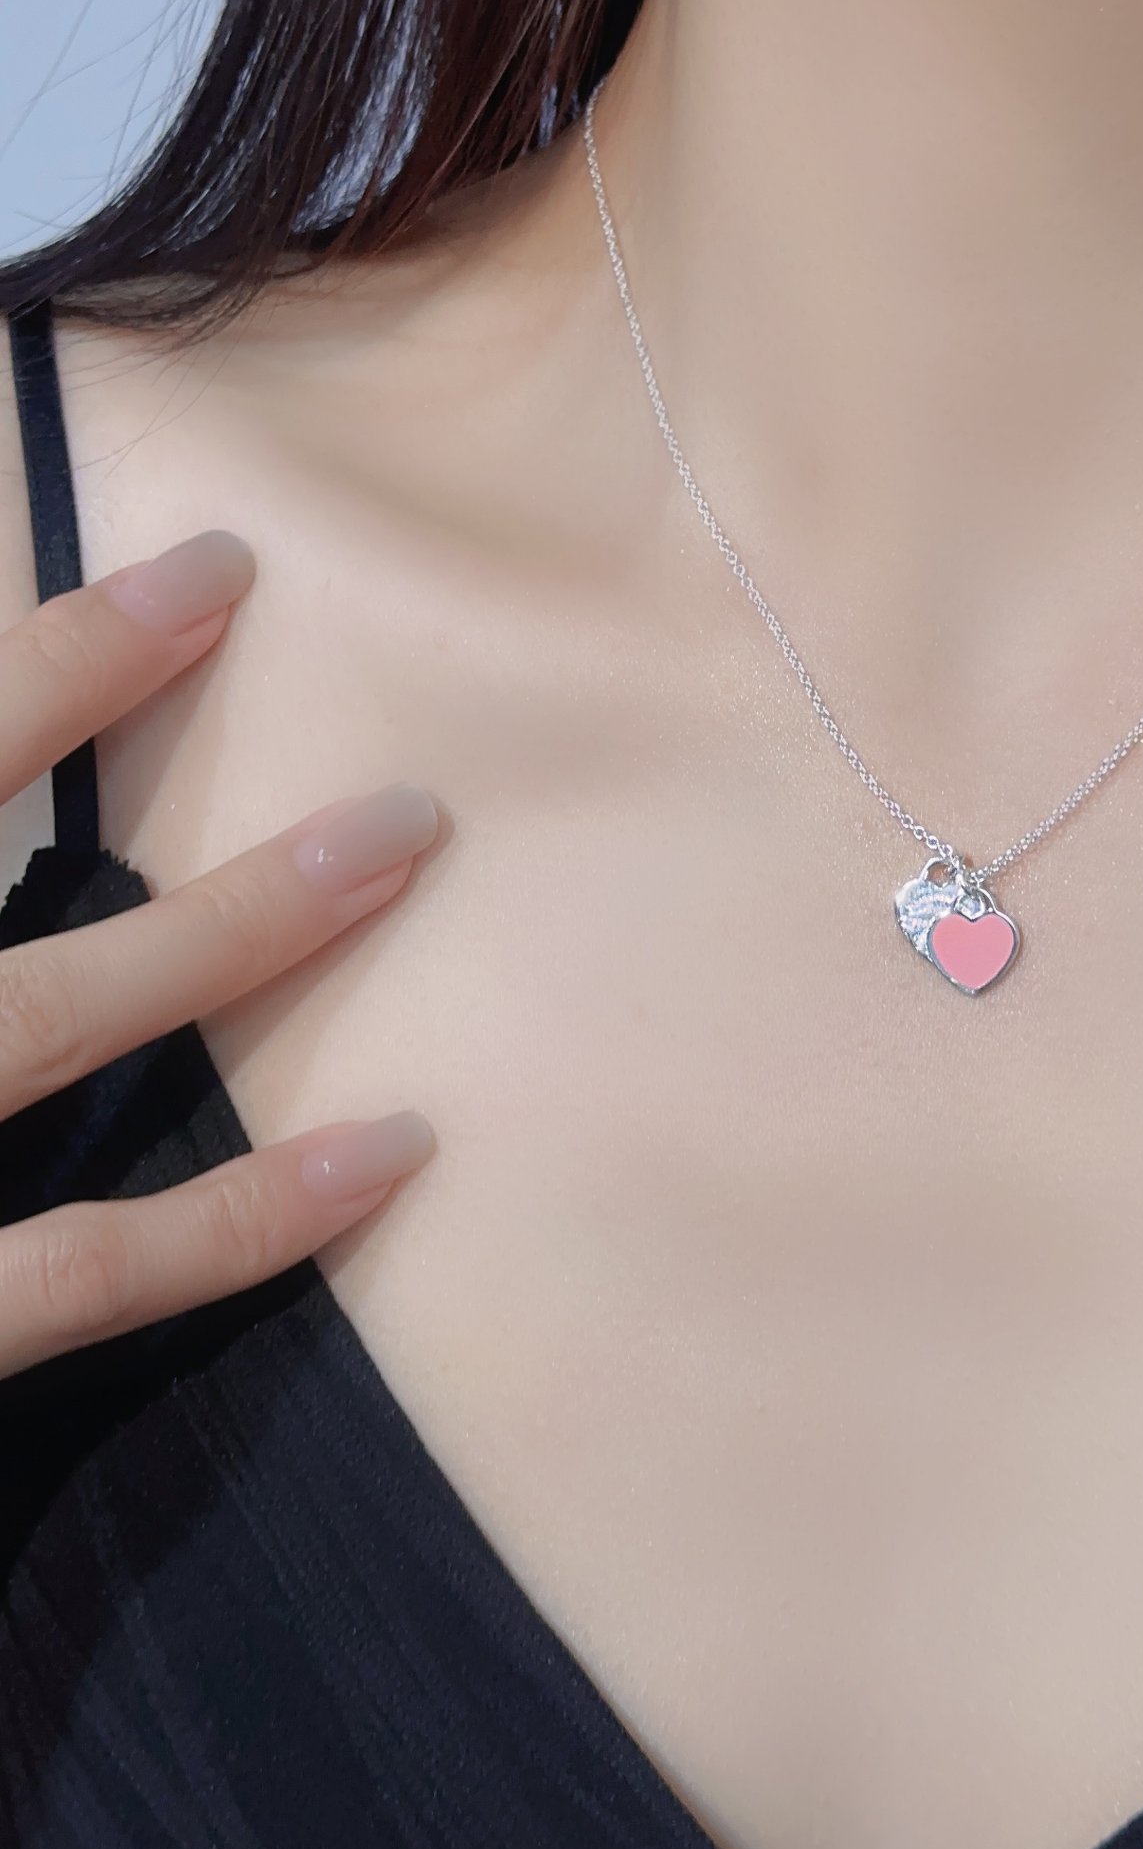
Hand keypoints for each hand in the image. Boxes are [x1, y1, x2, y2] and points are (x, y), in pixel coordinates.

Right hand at [0, 529, 437, 1379]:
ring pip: (46, 1017)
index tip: (195, 578)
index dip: (50, 660)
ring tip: (398, 838)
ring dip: (235, 922)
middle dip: (110, 706)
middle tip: (256, 593)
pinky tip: (387, 1153)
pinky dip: (240, 1217)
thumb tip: (12, 774)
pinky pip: (78, 1270)